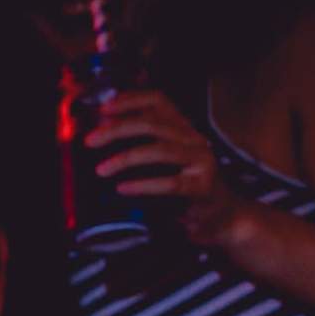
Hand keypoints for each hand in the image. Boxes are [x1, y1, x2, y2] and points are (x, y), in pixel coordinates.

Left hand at [83, 88, 239, 243]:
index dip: (130, 99)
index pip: (158, 100)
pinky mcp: (203, 188)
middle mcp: (194, 139)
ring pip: (159, 150)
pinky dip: (143, 185)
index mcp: (184, 128)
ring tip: (101, 169)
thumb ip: (142, 143)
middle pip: (152, 123)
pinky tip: (123, 188)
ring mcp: (201, 162)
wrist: (223, 217)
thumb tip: (103, 130)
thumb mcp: (164, 161)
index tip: (104, 108)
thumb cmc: (187, 188)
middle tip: (91, 141)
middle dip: (117, 129)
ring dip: (125, 157)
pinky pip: (169, 183)